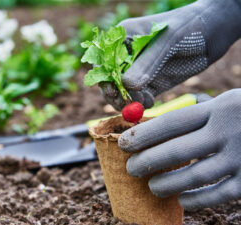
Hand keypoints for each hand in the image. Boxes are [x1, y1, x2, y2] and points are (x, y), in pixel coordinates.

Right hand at [101, 0, 240, 109]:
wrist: (213, 33)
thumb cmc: (188, 27)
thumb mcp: (167, 42)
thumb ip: (147, 63)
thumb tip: (126, 85)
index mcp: (123, 37)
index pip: (104, 60)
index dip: (104, 77)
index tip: (113, 91)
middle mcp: (126, 55)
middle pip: (109, 79)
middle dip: (115, 93)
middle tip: (125, 104)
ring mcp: (137, 70)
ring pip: (122, 91)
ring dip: (128, 101)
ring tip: (142, 103)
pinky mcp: (149, 82)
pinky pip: (138, 97)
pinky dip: (140, 103)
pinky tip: (150, 102)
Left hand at [118, 89, 240, 209]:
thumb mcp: (228, 103)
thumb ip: (199, 113)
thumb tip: (156, 126)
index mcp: (219, 109)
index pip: (171, 123)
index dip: (143, 135)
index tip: (123, 144)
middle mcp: (229, 131)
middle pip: (178, 150)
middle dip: (148, 161)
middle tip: (131, 169)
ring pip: (195, 176)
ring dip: (168, 184)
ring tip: (152, 187)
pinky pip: (219, 194)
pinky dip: (198, 200)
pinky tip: (183, 202)